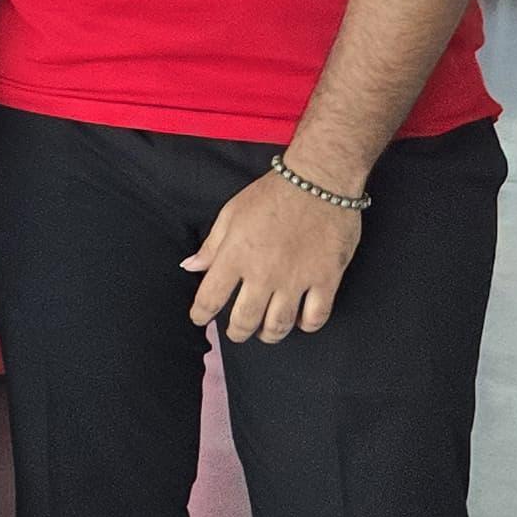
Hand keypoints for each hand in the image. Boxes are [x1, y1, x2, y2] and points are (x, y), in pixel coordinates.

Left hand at [183, 166, 363, 340]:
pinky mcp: (326, 280)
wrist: (318, 181)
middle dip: (236, 332)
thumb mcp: (231, 213)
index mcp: (235, 256)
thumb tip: (190, 267)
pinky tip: (300, 321)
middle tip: (236, 332)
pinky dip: (306, 325)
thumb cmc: (271, 194)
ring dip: (269, 334)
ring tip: (265, 332)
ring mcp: (296, 280)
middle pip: (245, 320)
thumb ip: (211, 245)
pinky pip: (316, 317)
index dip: (201, 313)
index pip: (210, 297)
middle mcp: (263, 274)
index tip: (199, 318)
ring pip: (279, 325)